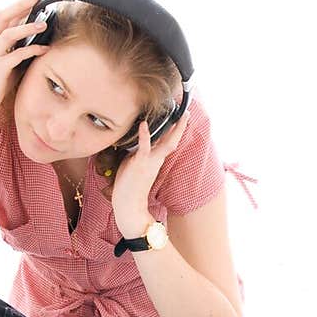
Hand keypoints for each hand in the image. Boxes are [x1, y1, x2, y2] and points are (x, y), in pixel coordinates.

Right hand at [0, 0, 49, 119]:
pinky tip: (44, 49)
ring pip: (8, 34)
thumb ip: (16, 55)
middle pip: (2, 17)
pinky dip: (32, 50)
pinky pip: (17, 55)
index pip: (2, 18)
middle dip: (19, 5)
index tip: (32, 0)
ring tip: (44, 23)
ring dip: (27, 27)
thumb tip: (35, 47)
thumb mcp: (5, 67)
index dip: (16, 7)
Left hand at [111, 110, 190, 233]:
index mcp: (155, 160)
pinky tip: (144, 124)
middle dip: (180, 127)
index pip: (167, 142)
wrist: (129, 204)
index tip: (181, 118)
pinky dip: (145, 135)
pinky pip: (144, 147)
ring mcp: (149, 161)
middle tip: (187, 113)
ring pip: (165, 143)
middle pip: (172, 141)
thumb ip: (138, 153)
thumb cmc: (129, 186)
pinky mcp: (139, 163)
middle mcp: (156, 160)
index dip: (174, 131)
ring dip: (173, 129)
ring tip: (180, 115)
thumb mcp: (134, 165)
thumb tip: (136, 145)